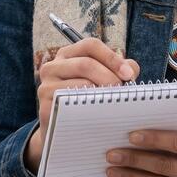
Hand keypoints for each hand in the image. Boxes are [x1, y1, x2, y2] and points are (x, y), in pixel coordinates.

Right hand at [23, 37, 139, 171]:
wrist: (62, 131)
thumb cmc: (86, 101)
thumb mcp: (99, 81)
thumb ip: (117, 71)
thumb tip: (131, 69)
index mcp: (67, 55)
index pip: (90, 45)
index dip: (112, 57)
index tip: (129, 74)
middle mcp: (53, 67)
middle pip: (85, 63)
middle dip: (110, 76)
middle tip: (124, 91)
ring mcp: (46, 87)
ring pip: (80, 84)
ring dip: (103, 94)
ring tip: (115, 103)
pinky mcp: (45, 108)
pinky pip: (72, 104)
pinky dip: (91, 108)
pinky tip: (101, 113)